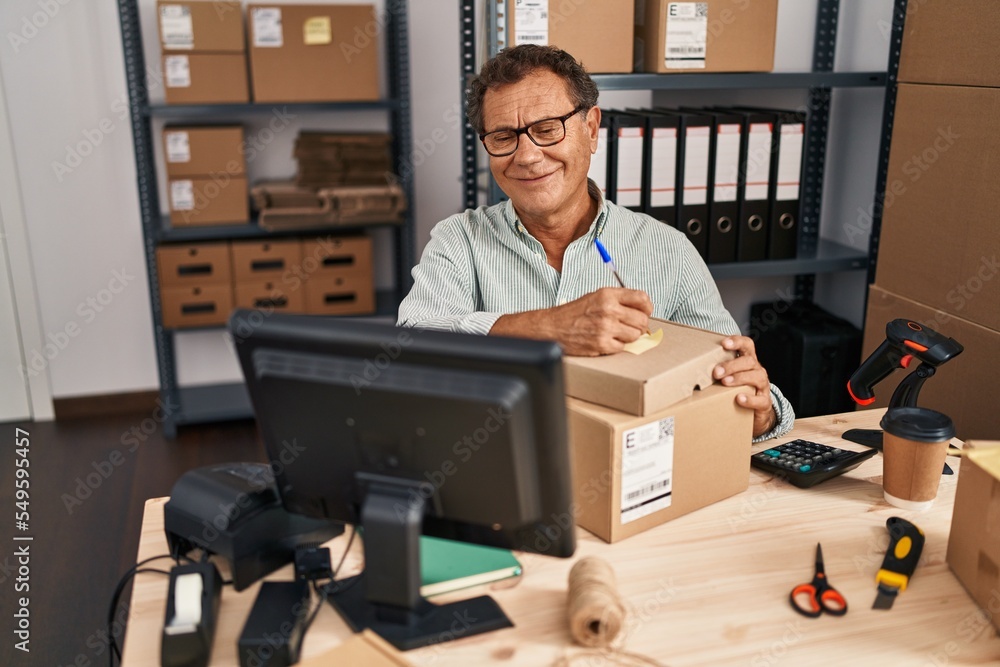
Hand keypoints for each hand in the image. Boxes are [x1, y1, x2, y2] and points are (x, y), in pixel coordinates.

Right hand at [491, 288, 651, 355]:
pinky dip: (616, 346)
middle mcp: (608, 309)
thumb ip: (618, 300)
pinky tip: (606, 341)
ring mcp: (606, 328)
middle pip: (642, 320)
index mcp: (608, 294)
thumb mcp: (595, 297)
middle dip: (639, 326)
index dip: (647, 307)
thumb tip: (641, 310)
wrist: (552, 327)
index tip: (645, 312)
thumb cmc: (573, 313)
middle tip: (630, 327)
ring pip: (635, 335)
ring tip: (616, 334)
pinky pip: (622, 347)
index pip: (642, 298)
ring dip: (628, 337)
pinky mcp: (602, 344)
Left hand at [713, 336, 777, 436]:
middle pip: (749, 361)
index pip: (747, 345)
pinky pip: (760, 399)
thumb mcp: (728, 377)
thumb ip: (716, 370)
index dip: (737, 342)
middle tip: (716, 372)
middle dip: (731, 365)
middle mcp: (757, 370)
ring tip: (725, 382)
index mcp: (747, 361)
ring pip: (757, 377)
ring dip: (739, 378)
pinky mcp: (764, 402)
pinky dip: (750, 399)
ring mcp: (762, 386)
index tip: (724, 344)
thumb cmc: (737, 389)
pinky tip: (739, 399)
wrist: (754, 412)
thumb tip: (688, 367)